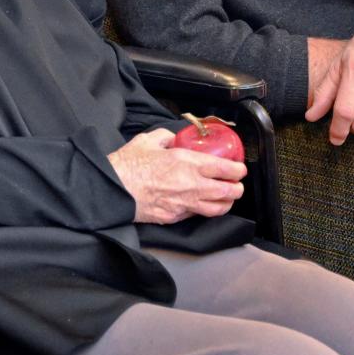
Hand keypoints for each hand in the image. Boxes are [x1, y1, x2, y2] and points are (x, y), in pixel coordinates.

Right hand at [108, 128, 246, 223]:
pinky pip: (196, 216)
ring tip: (227, 199)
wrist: (113, 190)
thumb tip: (175, 138)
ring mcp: (184, 204)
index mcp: (187, 163)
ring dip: (226, 204)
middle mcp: (191, 185)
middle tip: (238, 185)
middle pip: (226, 192)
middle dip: (237, 189)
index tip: (240, 169)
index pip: (223, 168)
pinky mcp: (174, 217)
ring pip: (216, 209)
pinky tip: (202, 206)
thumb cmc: (128, 164)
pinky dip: (203, 211)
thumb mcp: (148, 140)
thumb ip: (166, 137)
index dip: (237, 170)